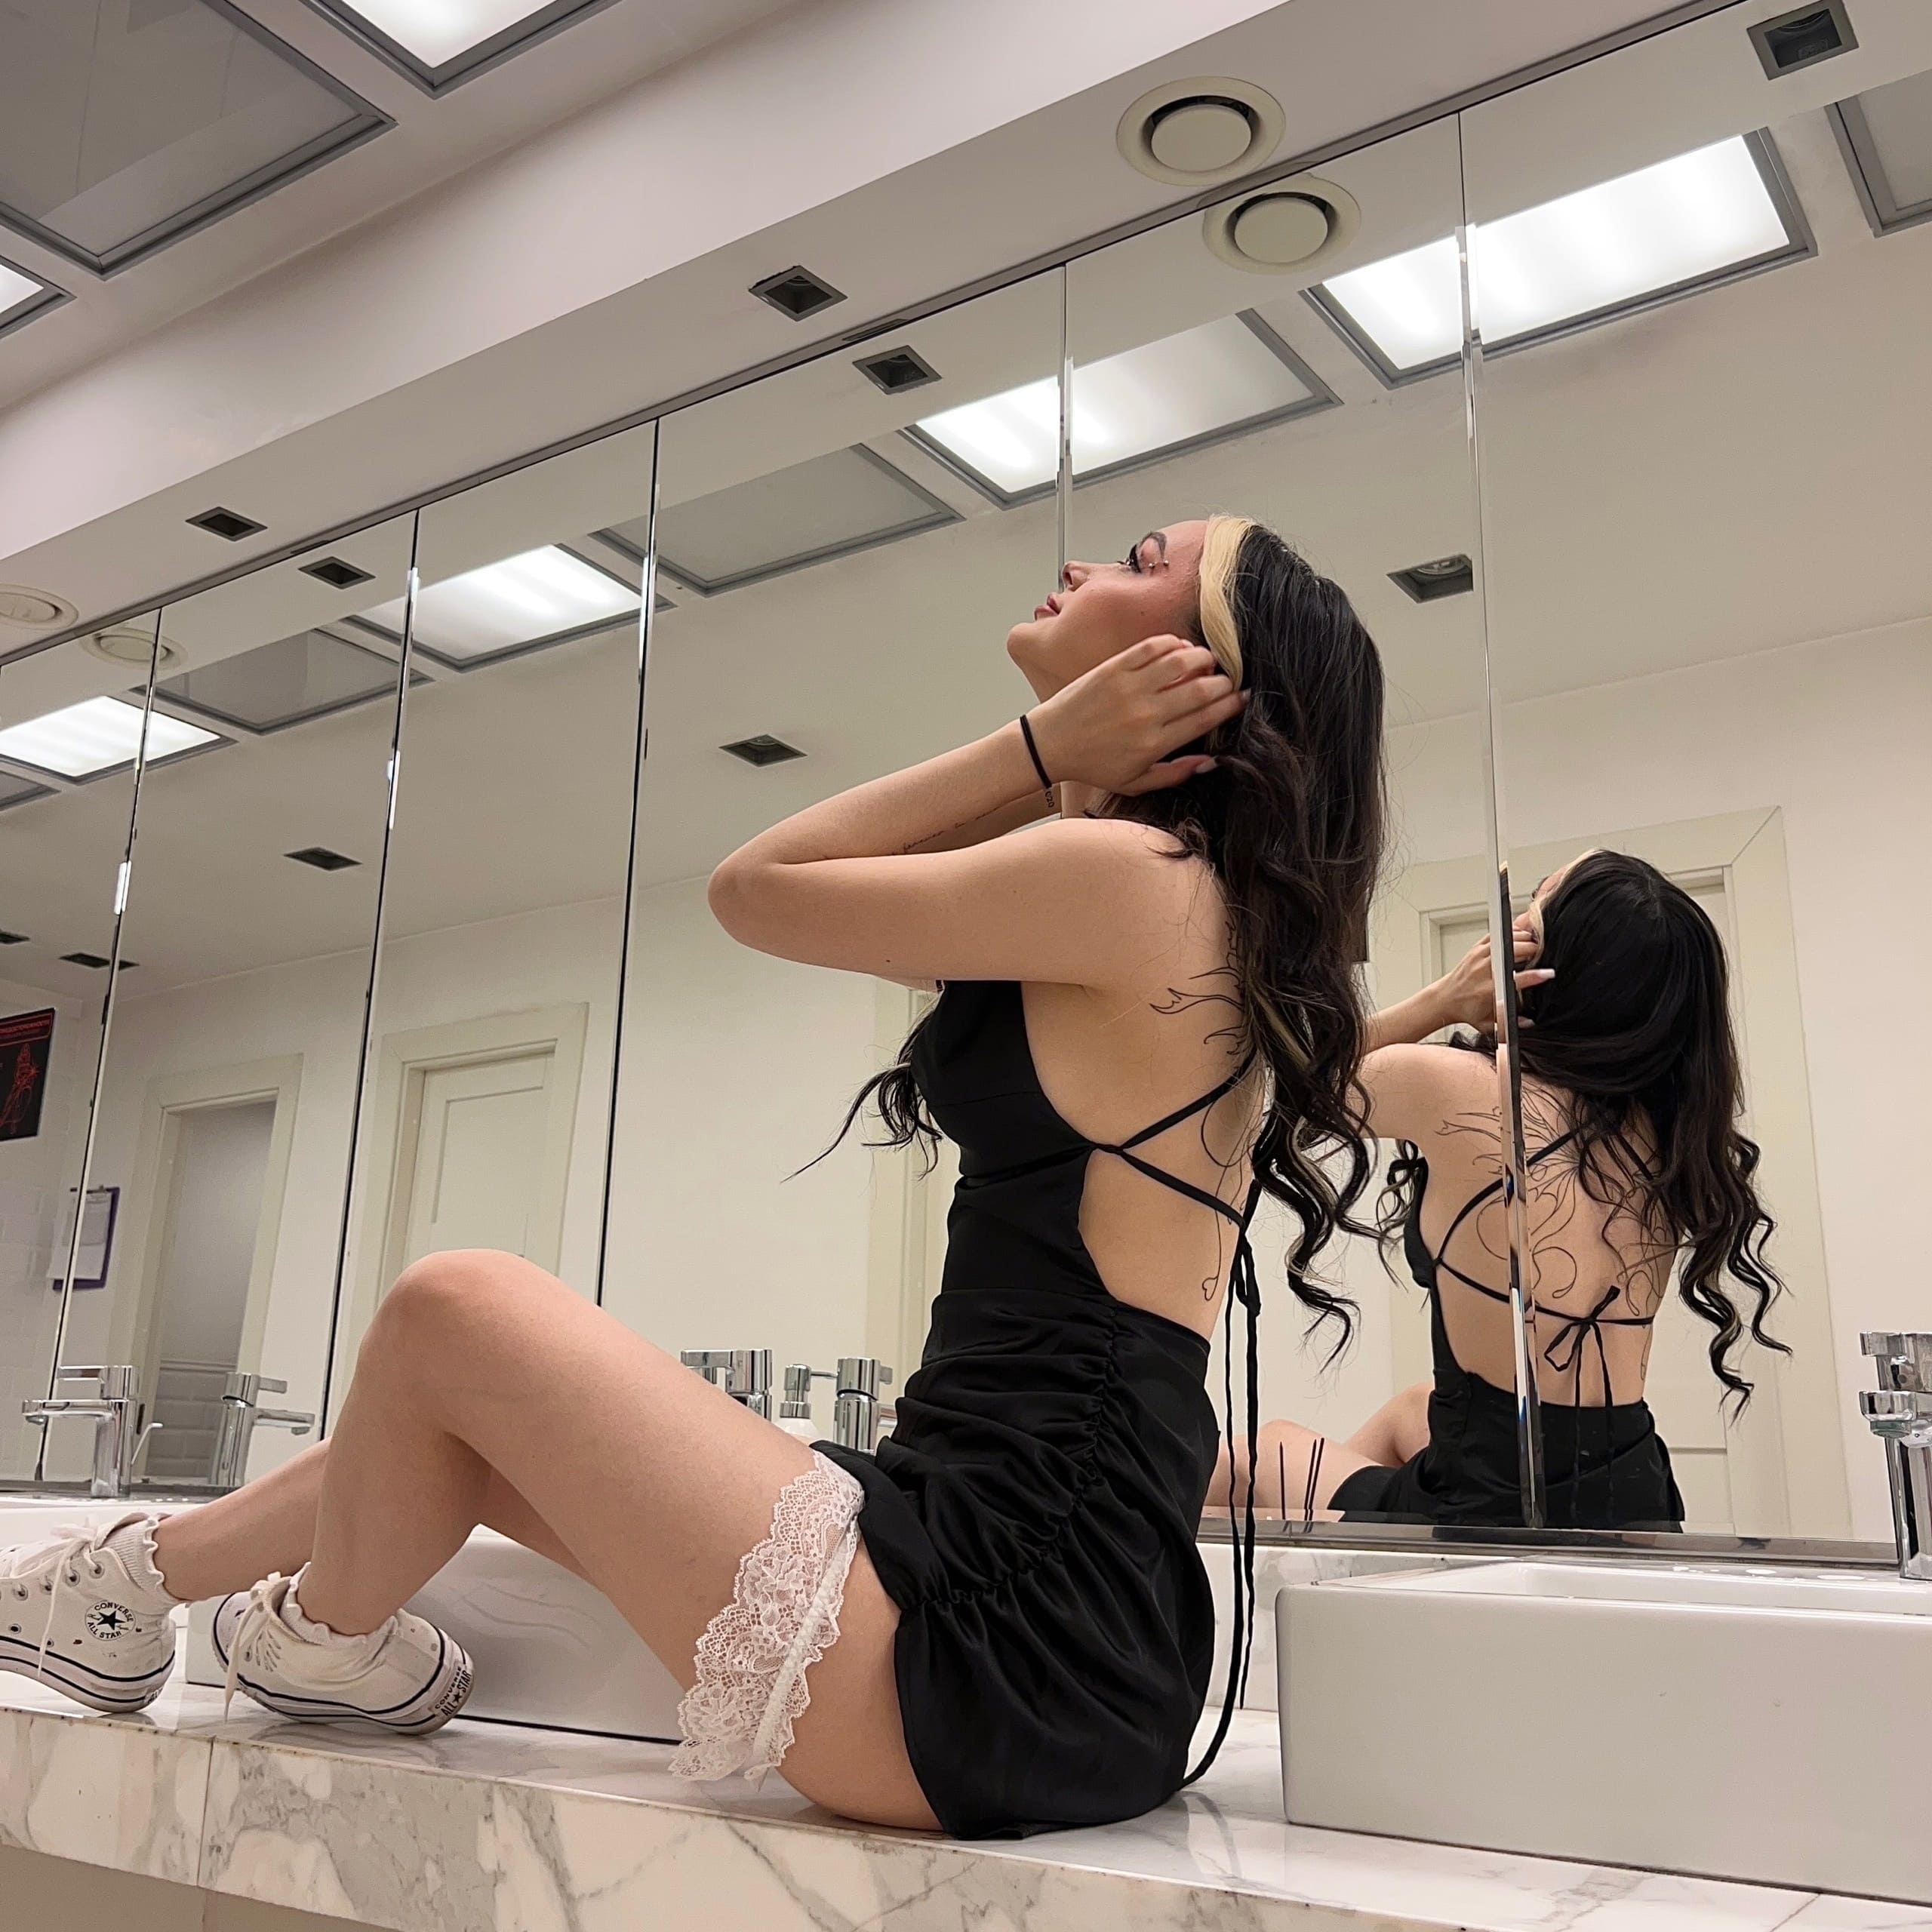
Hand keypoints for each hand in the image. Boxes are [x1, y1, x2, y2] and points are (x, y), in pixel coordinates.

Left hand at [1024, 637, 1245, 796]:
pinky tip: (1180, 647)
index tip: (1243, 698)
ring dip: (1202, 657)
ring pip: (1180, 662)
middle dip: (1223, 682)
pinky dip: (1172, 642)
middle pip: (1200, 690)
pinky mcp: (1113, 667)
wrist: (1050, 744)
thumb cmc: (1094, 765)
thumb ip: (1175, 774)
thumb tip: (1211, 761)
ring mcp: (1129, 687)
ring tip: (1208, 661)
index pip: (1205, 718)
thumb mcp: (1135, 783)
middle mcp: (1145, 713)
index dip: (1230, 705)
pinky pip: (1152, 647)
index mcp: (1154, 743)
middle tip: (1229, 680)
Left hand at [1430, 920, 1552, 1031]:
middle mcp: (1483, 970)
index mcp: (1488, 990)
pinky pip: (1496, 934)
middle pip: (1513, 952)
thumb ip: (1508, 1025)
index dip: (1534, 976)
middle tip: (1544, 953)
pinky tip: (1520, 936)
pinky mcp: (1475, 949)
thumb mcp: (1487, 1025)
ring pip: (1505, 940)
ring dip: (1523, 939)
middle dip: (1532, 950)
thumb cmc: (1467, 1011)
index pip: (1516, 980)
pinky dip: (1510, 933)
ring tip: (1535, 944)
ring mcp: (1478, 956)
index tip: (1548, 973)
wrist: (1445, 999)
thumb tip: (1528, 1022)